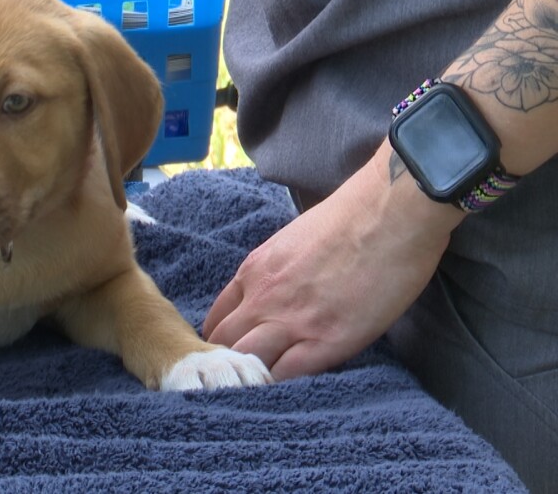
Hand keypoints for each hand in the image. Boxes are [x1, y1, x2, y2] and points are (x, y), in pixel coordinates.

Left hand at [203, 145, 462, 379]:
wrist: (390, 213)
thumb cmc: (349, 219)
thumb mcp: (290, 241)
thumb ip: (274, 271)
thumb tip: (274, 291)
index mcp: (253, 272)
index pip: (216, 318)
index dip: (220, 341)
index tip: (231, 353)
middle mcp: (263, 298)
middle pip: (224, 345)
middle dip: (227, 364)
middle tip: (242, 379)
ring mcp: (292, 321)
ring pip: (249, 363)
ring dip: (251, 378)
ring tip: (262, 391)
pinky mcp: (327, 341)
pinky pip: (288, 376)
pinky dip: (282, 387)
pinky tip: (287, 393)